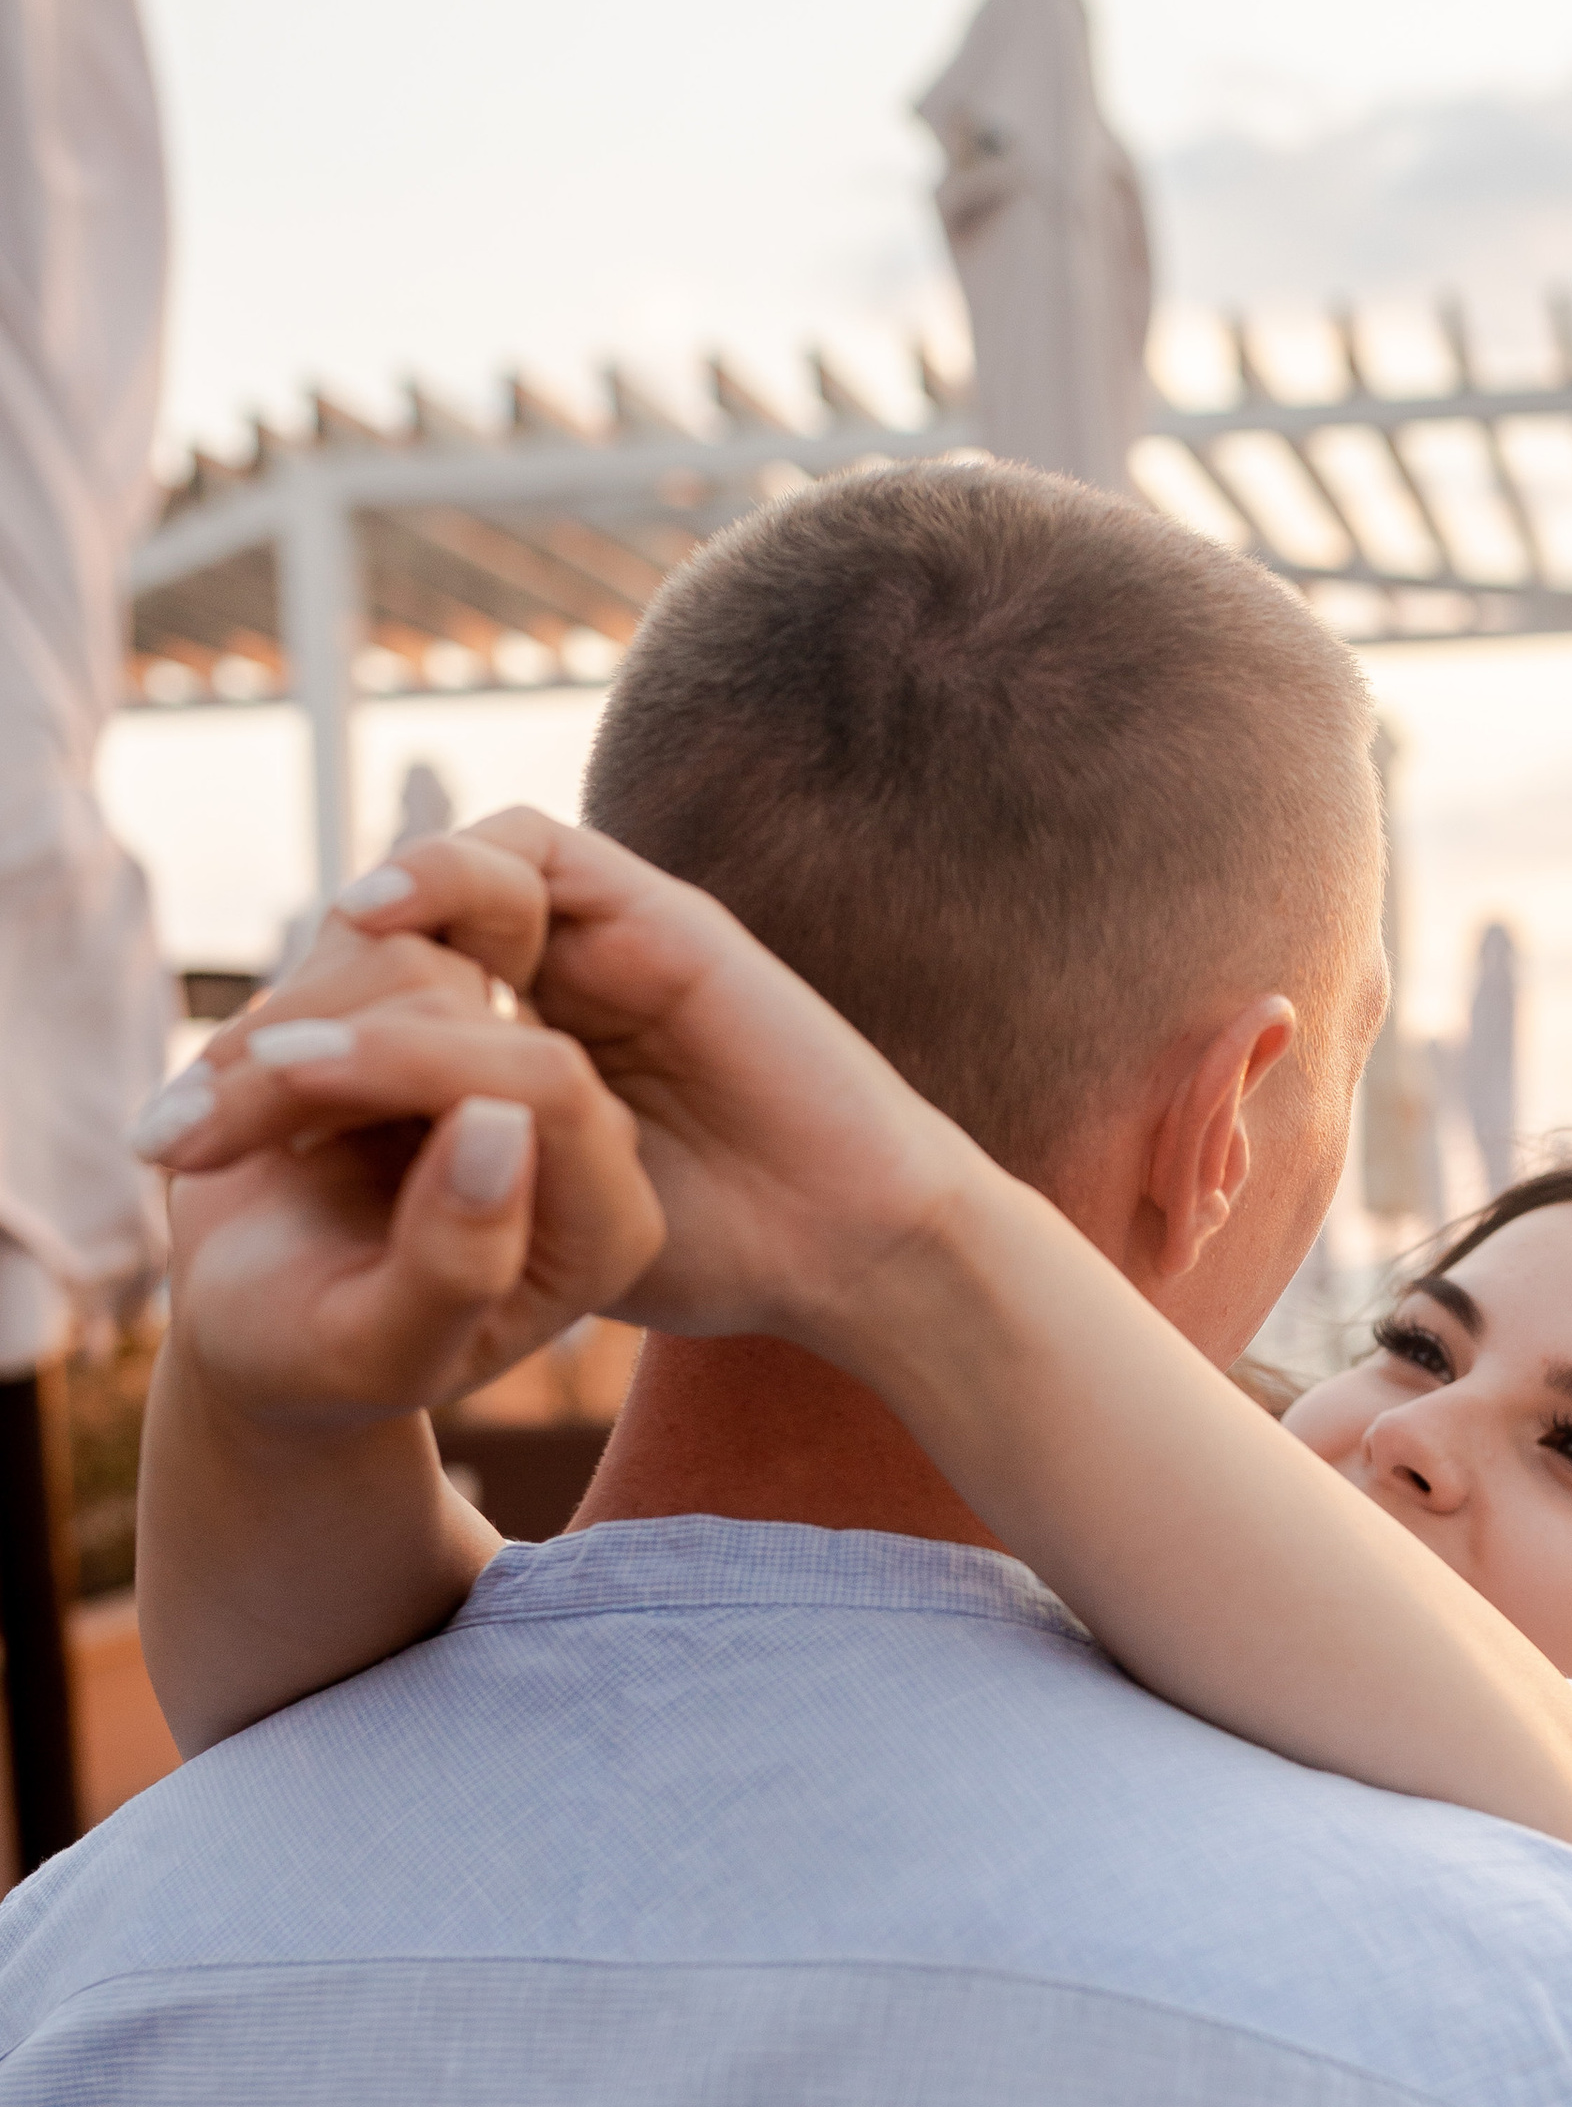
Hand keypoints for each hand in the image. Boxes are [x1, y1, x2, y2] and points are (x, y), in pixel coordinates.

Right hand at [141, 938, 663, 1428]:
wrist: (260, 1320)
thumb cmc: (318, 1358)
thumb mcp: (375, 1351)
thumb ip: (455, 1263)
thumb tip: (503, 1122)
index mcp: (605, 1230)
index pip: (551, 1091)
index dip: (418, 1063)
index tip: (283, 1072)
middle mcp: (584, 1134)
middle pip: (472, 1016)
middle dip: (318, 1065)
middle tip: (189, 1136)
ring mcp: (514, 1062)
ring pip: (412, 964)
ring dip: (278, 1043)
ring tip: (198, 1133)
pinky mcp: (449, 1014)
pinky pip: (367, 947)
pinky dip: (273, 1015)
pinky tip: (222, 1100)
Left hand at [145, 814, 976, 1357]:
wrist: (854, 1240)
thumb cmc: (726, 1250)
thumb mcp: (548, 1230)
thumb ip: (461, 1189)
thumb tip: (338, 1202)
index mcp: (522, 1054)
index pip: (368, 1014)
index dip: (270, 1062)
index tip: (183, 1136)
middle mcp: (553, 982)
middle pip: (382, 947)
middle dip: (277, 1013)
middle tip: (192, 1102)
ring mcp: (602, 941)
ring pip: (444, 885)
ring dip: (347, 934)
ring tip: (274, 1028)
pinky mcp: (655, 913)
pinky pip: (530, 856)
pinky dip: (445, 868)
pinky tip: (373, 918)